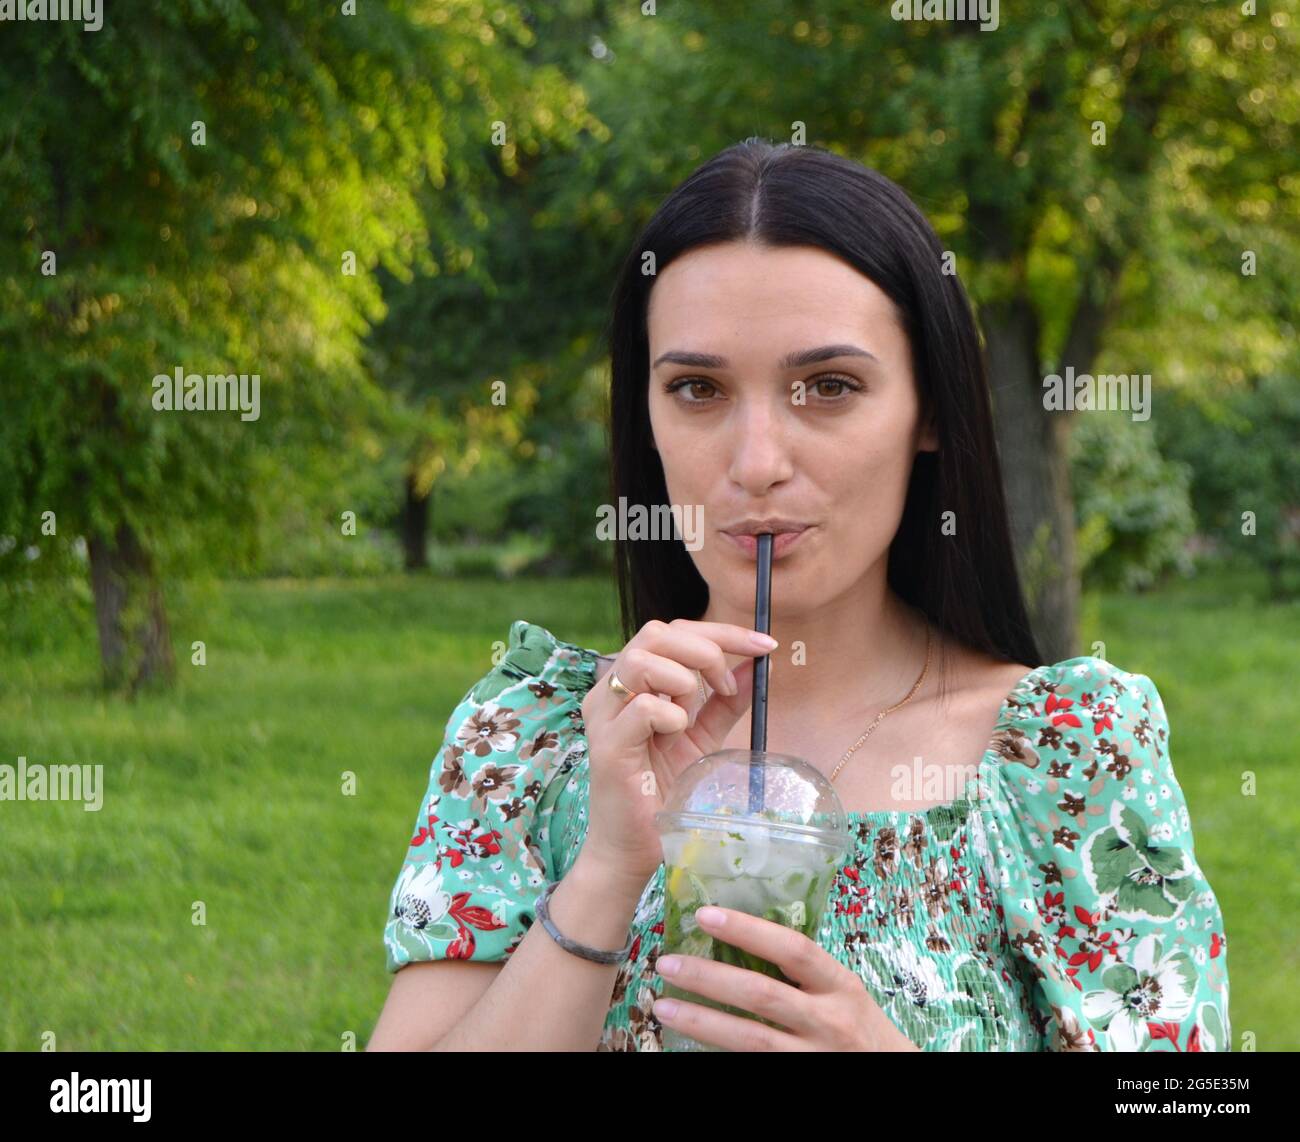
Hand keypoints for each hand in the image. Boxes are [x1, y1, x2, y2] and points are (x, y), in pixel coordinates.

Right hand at [580, 618, 778, 885]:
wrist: (636, 846)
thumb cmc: (663, 790)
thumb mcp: (702, 737)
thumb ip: (724, 700)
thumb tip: (756, 664)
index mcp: (633, 683)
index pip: (673, 632)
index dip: (721, 632)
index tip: (765, 645)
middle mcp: (612, 691)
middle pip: (655, 633)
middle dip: (705, 648)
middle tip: (727, 685)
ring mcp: (605, 717)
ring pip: (640, 659)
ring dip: (682, 677)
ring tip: (693, 712)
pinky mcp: (608, 747)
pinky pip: (642, 707)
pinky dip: (671, 713)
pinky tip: (678, 733)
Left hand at [651, 906, 919, 1051]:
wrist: (890, 1075)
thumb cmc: (859, 1029)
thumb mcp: (842, 993)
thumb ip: (803, 971)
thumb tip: (741, 934)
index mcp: (841, 986)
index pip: (793, 949)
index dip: (748, 930)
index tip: (705, 915)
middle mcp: (828, 1022)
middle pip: (761, 994)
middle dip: (709, 978)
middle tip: (667, 963)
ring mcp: (812, 1058)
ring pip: (749, 1039)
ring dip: (701, 1021)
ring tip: (662, 1006)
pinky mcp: (797, 1081)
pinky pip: (750, 1065)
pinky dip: (718, 1053)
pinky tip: (688, 1043)